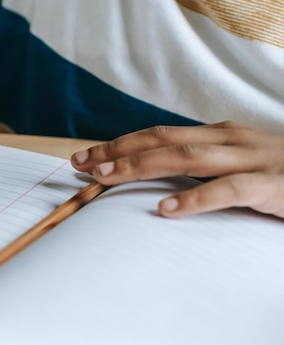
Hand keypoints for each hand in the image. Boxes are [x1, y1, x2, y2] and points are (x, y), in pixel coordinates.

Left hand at [70, 121, 283, 217]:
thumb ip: (203, 168)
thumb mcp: (239, 164)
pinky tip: (166, 210)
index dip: (119, 144)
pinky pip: (228, 190)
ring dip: (141, 166)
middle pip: (163, 141)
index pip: (158, 135)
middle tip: (81, 165)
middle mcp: (230, 139)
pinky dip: (195, 199)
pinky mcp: (272, 184)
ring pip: (186, 158)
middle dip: (117, 152)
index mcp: (219, 134)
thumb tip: (156, 180)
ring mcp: (252, 158)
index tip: (85, 157)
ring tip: (105, 179)